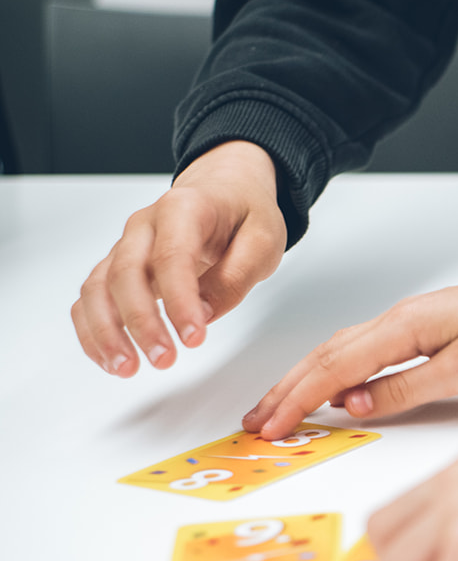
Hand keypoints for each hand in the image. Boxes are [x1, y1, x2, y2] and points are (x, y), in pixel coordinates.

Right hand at [71, 141, 285, 375]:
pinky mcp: (117, 268)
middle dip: (141, 322)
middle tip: (164, 360)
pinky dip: (92, 330)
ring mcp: (125, 246)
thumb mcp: (263, 240)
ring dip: (106, 331)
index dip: (179, 300)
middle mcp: (144, 226)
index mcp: (183, 209)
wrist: (225, 191)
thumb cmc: (244, 214)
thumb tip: (204, 312)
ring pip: (98, 287)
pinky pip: (90, 299)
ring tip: (127, 369)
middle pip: (126, 273)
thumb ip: (235, 275)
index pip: (172, 256)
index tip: (194, 338)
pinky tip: (109, 360)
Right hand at [242, 255, 457, 440]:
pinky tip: (333, 388)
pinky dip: (335, 368)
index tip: (271, 428)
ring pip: (339, 350)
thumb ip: (403, 390)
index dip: (297, 401)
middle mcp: (394, 319)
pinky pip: (362, 348)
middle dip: (286, 391)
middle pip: (324, 357)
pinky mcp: (418, 325)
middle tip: (256, 422)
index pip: (333, 370)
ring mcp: (405, 319)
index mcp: (400, 328)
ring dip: (305, 379)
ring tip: (278, 406)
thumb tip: (353, 406)